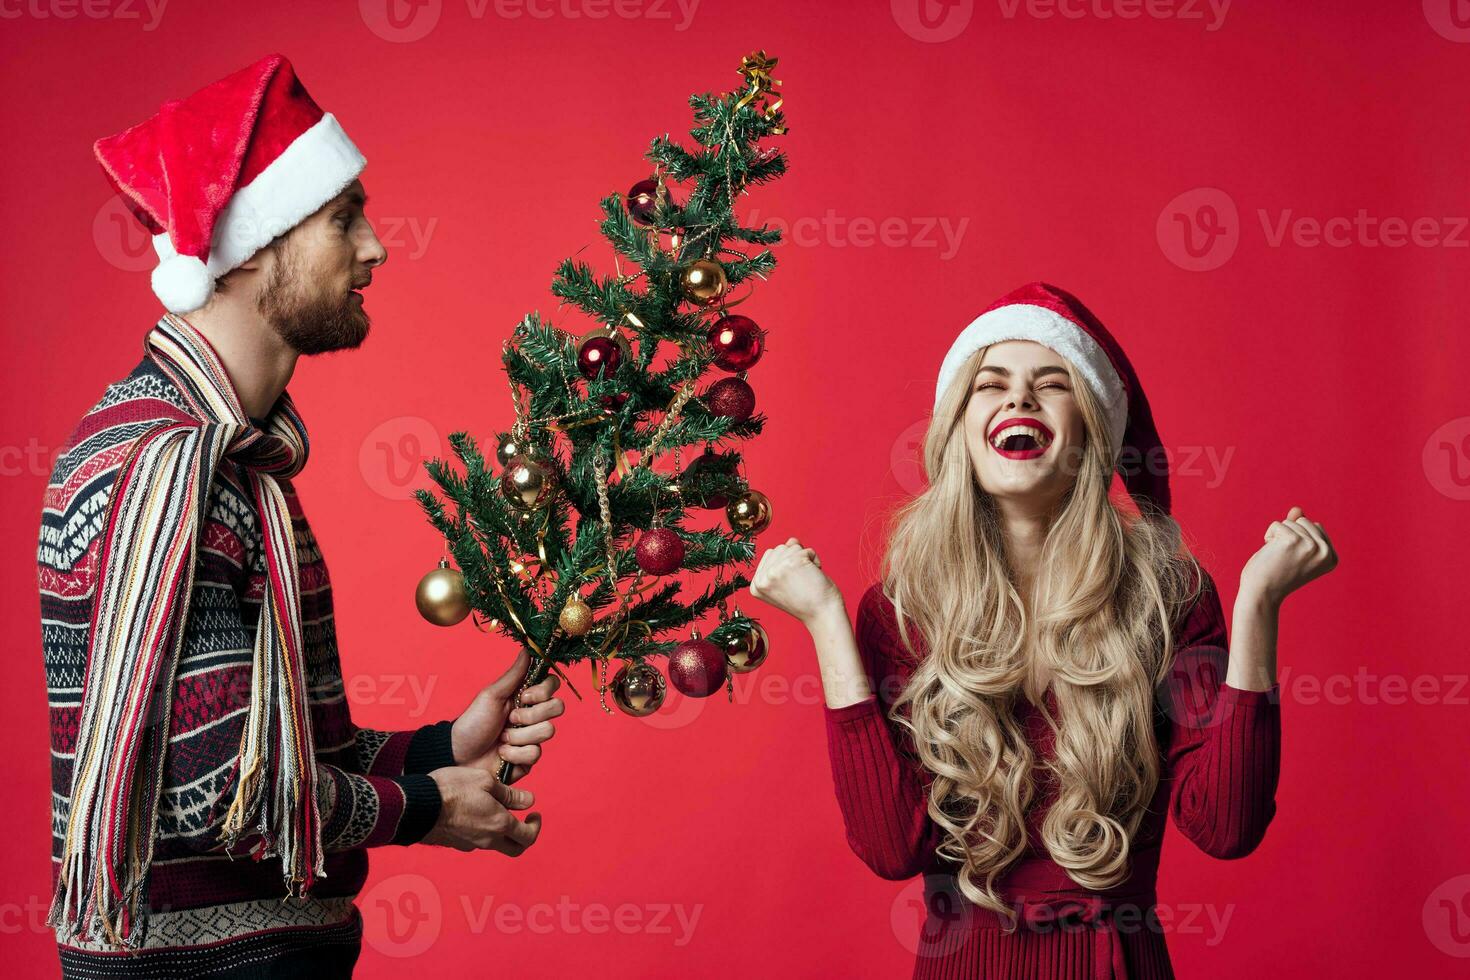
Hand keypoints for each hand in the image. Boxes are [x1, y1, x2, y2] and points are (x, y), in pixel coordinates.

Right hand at [422, 766, 541, 853]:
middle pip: (516, 849)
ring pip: (495, 844)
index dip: (536, 826)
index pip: (528, 836)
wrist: (417, 806)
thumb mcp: (485, 782)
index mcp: (499, 824)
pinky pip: (476, 841)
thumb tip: (528, 802)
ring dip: (502, 831)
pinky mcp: (456, 844)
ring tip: (495, 810)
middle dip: (525, 836)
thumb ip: (510, 794)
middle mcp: (488, 840)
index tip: (534, 814)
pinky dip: (483, 830)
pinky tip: (475, 813)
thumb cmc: (452, 789)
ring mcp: (471, 844)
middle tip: (524, 821)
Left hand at [450, 646, 564, 783]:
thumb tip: (527, 648)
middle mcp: (533, 717)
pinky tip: (501, 754)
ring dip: (518, 736)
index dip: (543, 691)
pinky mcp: (529, 759)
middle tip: (509, 719)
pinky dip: (514, 754)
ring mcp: (533, 738)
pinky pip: (535, 754)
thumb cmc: (473, 722)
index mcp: (526, 698)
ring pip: (547, 731)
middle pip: (557, 708)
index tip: (524, 696)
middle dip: (530, 715)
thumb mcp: (492, 695)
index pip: (553, 686)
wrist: (459, 754)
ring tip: (501, 739)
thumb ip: (514, 674)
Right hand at [748, 537, 842, 625]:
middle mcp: (762, 578)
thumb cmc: (807, 601)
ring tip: (807, 580)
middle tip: (801, 583)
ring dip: (805, 560)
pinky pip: (807, 550)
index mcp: (756, 585)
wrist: (822, 615)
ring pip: (792, 547)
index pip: (770, 556)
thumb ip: (782, 560)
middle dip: (795, 561)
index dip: (786, 566)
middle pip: (779, 549)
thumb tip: (791, 540)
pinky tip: (814, 577)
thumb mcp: (786, 581)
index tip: (792, 586)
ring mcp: (775, 569)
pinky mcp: (791, 562)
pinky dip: (815, 561)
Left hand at [1240, 506, 1338, 607]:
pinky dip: (1269, 536)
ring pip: (1290, 522)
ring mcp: (1311, 546)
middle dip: (1289, 535)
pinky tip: (1270, 554)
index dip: (1299, 538)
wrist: (1262, 593)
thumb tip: (1297, 509)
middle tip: (1284, 559)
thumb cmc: (1275, 573)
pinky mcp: (1293, 541)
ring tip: (1277, 558)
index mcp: (1332, 557)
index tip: (1294, 560)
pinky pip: (1277, 524)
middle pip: (1304, 521)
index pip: (1315, 526)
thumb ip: (1299, 528)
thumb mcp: (1293, 549)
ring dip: (1278, 537)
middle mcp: (1326, 552)